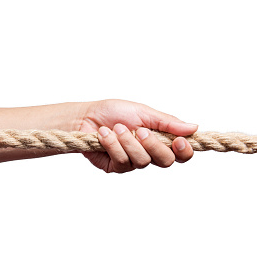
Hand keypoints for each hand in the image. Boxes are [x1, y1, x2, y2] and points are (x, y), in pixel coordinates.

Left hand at [79, 99, 196, 172]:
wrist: (85, 117)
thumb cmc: (113, 112)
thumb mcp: (143, 112)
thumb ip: (167, 122)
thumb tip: (194, 127)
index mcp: (159, 139)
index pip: (180, 153)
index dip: (184, 151)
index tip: (178, 141)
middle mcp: (148, 153)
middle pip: (166, 161)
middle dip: (153, 145)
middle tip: (140, 130)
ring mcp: (132, 162)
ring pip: (142, 161)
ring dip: (128, 142)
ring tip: (116, 127)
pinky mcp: (115, 167)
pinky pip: (122, 162)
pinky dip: (113, 145)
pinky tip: (104, 134)